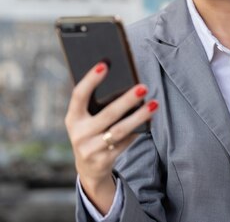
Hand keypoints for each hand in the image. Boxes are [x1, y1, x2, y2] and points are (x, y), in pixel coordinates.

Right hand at [64, 62, 158, 212]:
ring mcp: (90, 149)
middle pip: (107, 114)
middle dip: (127, 100)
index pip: (79, 95)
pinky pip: (125, 143)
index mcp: (73, 118)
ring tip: (154, 104)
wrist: (88, 168)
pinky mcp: (104, 161)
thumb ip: (98, 104)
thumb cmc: (92, 132)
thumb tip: (126, 82)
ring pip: (120, 130)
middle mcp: (79, 134)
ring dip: (139, 116)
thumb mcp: (87, 120)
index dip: (90, 79)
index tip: (105, 64)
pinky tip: (150, 119)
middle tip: (143, 86)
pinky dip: (138, 130)